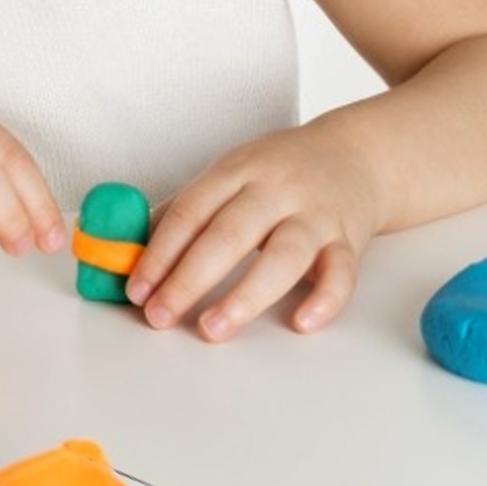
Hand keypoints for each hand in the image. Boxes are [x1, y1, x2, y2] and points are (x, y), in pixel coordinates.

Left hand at [125, 120, 382, 340]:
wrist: (358, 156)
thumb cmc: (280, 173)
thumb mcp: (231, 174)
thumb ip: (185, 213)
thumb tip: (129, 254)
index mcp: (239, 170)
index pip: (191, 211)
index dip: (159, 252)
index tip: (136, 289)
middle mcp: (277, 189)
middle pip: (230, 234)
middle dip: (189, 278)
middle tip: (160, 315)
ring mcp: (316, 215)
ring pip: (284, 255)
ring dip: (246, 295)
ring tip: (213, 328)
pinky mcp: (349, 240)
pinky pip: (341, 272)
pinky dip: (324, 299)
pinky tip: (300, 322)